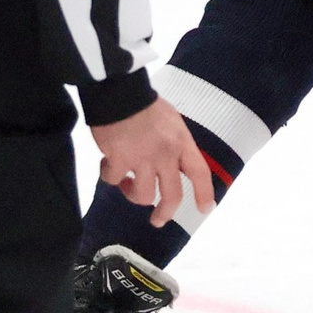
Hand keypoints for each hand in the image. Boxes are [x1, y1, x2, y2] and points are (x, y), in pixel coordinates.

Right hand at [90, 98, 215, 228]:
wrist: (119, 91)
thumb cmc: (144, 103)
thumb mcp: (171, 122)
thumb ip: (174, 144)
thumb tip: (170, 164)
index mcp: (181, 142)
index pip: (199, 172)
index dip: (204, 193)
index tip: (206, 209)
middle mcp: (166, 154)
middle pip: (172, 195)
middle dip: (165, 213)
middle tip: (158, 221)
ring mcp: (142, 159)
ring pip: (142, 195)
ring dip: (131, 194)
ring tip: (124, 183)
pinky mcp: (118, 160)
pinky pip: (112, 180)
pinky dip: (108, 175)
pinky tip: (106, 162)